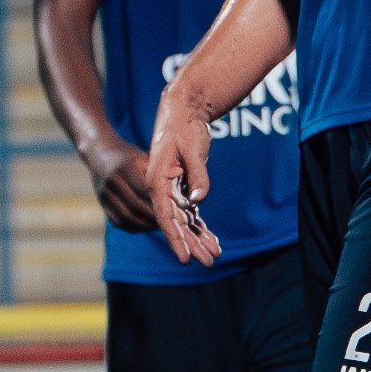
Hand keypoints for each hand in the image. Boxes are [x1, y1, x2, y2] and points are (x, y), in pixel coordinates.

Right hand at [79, 132, 167, 238]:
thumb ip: (162, 173)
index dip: (162, 203)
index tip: (177, 210)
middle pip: (137, 207)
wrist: (100, 154)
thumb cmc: (130, 156)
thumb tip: (185, 192)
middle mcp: (113, 182)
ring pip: (128, 218)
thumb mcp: (145, 157)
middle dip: (156, 217)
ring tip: (162, 225)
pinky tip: (148, 224)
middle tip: (173, 222)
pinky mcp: (102, 205)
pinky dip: (136, 226)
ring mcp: (105, 195)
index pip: (146, 191)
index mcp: (126, 167)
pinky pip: (121, 222)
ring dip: (146, 224)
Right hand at [144, 94, 222, 267]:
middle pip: (175, 223)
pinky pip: (187, 212)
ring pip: (182, 221)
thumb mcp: (192, 146)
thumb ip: (196, 173)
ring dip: (197, 238)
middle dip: (192, 244)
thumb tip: (198, 199)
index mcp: (156, 180)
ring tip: (214, 254)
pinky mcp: (178, 187)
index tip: (185, 258)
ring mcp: (168, 189)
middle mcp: (159, 188)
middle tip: (209, 262)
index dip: (176, 238)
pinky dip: (199, 226)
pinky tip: (211, 239)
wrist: (181, 109)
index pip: (165, 216)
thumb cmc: (183, 125)